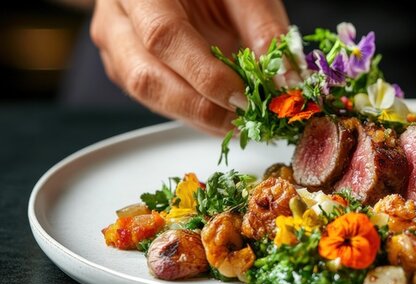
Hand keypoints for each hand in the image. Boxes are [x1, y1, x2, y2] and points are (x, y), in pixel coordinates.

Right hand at [91, 0, 288, 134]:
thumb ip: (264, 29)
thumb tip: (285, 81)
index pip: (164, 36)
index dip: (205, 74)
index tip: (244, 97)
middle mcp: (118, 18)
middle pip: (146, 76)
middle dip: (201, 108)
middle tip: (247, 120)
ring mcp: (117, 44)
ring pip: (147, 95)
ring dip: (198, 117)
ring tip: (241, 122)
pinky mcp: (127, 65)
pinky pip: (156, 98)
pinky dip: (193, 112)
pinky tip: (224, 115)